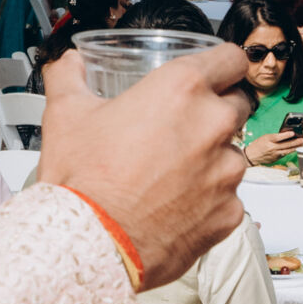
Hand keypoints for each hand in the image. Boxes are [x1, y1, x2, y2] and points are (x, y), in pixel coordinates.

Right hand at [37, 45, 248, 288]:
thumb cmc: (83, 182)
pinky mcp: (229, 212)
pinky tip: (174, 205)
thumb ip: (69, 76)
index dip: (221, 64)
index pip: (231, 58)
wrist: (90, 245)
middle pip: (237, 103)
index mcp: (181, 89)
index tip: (214, 73)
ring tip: (168, 174)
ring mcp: (226, 171)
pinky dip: (208, 199)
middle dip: (213, 111)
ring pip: (232, 153)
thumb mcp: (65, 114)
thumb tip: (67, 62)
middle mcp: (213, 124)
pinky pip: (227, 197)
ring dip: (210, 158)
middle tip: (177, 128)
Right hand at [242, 131, 296, 167]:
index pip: (278, 137)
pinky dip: (290, 151)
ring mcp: (274, 154)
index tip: (293, 133)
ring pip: (287, 150)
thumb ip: (274, 137)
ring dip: (296, 147)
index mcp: (268, 140)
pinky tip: (296, 148)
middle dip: (296, 142)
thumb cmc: (258, 144)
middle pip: (285, 145)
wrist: (251, 156)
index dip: (286, 135)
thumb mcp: (265, 137)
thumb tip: (286, 135)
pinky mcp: (276, 158)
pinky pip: (284, 154)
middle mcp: (272, 147)